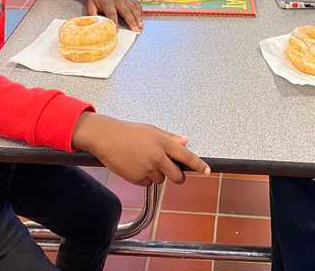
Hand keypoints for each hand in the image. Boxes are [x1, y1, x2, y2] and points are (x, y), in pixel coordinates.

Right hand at [73, 113, 210, 185]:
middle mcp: (158, 157)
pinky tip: (135, 166)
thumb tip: (185, 141)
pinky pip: (147, 183)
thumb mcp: (153, 130)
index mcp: (164, 143)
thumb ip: (170, 138)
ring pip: (161, 180)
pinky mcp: (137, 178)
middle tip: (170, 171)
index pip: (187, 156)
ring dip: (156, 174)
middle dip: (176, 176)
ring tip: (143, 161)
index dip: (199, 165)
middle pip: (177, 176)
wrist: (106, 138)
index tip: (208, 171)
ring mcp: (148, 169)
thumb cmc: (129, 132)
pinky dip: (143, 178)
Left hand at [86, 0, 142, 30]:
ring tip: (141, 26)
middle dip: (131, 22)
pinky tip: (141, 18)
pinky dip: (139, 11)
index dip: (114, 22)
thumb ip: (92, 14)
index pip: (112, 14)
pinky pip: (136, 4)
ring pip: (133, 8)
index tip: (117, 31)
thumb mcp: (90, 4)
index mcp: (107, 3)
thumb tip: (95, 25)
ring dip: (138, 18)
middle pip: (126, 12)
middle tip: (136, 30)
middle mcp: (118, 0)